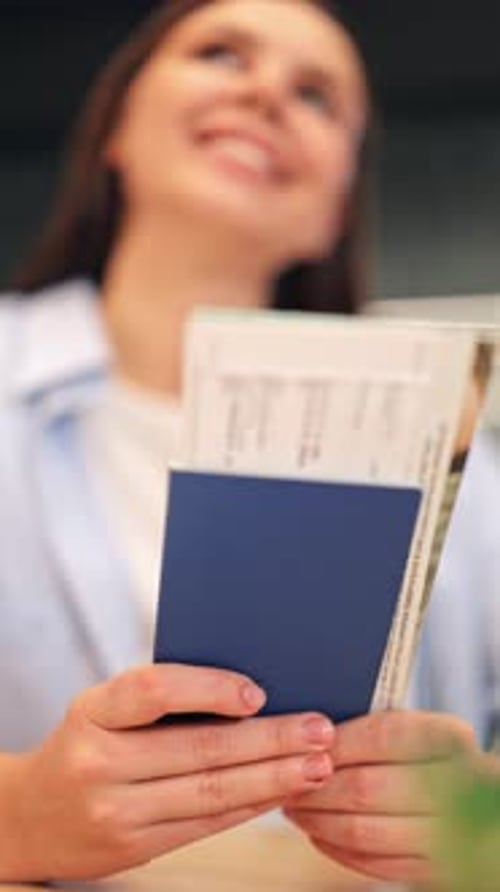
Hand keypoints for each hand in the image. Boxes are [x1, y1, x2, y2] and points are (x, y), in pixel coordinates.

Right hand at [0, 664, 333, 880]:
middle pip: (199, 749)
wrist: (30, 816)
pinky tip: (279, 793)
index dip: (209, 689)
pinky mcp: (132, 848)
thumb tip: (249, 693)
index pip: (153, 692)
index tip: (258, 692)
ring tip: (316, 766)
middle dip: (270, 741)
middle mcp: (99, 762)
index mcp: (92, 711)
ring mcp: (115, 812)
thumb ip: (159, 698)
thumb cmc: (84, 743)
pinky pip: (203, 825)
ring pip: (210, 794)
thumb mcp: (101, 707)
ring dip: (272, 779)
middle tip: (319, 730)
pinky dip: (247, 807)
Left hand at [284, 710, 476, 884]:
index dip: (337, 742)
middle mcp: (457, 787)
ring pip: (365, 831)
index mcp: (450, 739)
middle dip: (315, 787)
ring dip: (319, 820)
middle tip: (284, 780)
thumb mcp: (410, 725)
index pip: (383, 735)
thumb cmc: (423, 752)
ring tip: (294, 807)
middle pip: (368, 787)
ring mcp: (448, 832)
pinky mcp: (432, 868)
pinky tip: (319, 832)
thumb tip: (307, 730)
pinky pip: (374, 864)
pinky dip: (337, 849)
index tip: (300, 742)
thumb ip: (370, 726)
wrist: (471, 799)